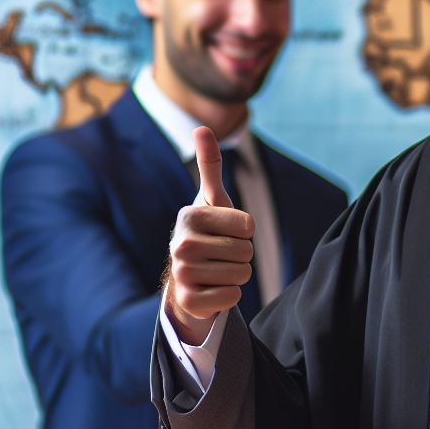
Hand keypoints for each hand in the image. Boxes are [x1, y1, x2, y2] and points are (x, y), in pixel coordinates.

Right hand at [164, 127, 254, 344]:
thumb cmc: (207, 232)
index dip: (244, 230)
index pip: (248, 225)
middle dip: (241, 254)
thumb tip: (201, 127)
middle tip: (221, 253)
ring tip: (217, 269)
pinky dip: (230, 295)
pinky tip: (212, 288)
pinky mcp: (189, 301)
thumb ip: (210, 164)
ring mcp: (182, 275)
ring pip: (242, 275)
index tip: (225, 231)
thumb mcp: (211, 198)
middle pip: (246, 251)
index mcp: (190, 216)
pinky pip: (233, 297)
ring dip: (237, 275)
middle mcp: (181, 245)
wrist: (186, 276)